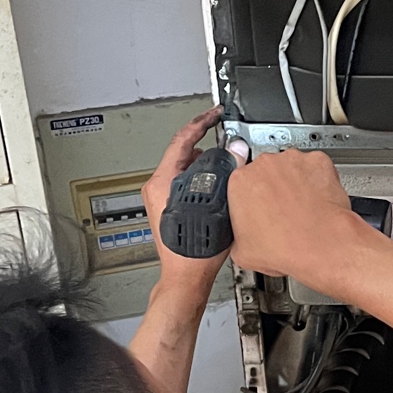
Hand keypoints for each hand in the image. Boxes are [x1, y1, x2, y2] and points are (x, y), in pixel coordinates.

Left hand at [141, 107, 230, 299]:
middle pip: (184, 154)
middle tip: (228, 144)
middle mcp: (157, 187)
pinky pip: (187, 184)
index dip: (201, 122)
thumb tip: (234, 152)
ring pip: (187, 170)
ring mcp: (161, 198)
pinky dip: (203, 181)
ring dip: (207, 167)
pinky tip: (221, 190)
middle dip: (209, 148)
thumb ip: (224, 174)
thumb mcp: (215, 206)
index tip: (214, 114)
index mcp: (162, 182)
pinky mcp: (168, 208)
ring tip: (228, 170)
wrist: (185, 277)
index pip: (182, 140)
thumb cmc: (194, 252)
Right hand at [227, 147, 368, 286]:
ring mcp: (292, 160)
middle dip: (273, 188)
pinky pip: (315, 167)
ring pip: (291, 167)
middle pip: (266, 171)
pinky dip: (318, 179)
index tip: (258, 203)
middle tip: (282, 210)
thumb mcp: (242, 251)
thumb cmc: (287, 247)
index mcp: (240, 182)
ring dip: (295, 182)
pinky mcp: (318, 161)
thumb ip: (237, 234)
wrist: (322, 246)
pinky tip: (317, 199)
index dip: (251, 195)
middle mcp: (265, 165)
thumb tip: (241, 236)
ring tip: (302, 207)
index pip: (241, 182)